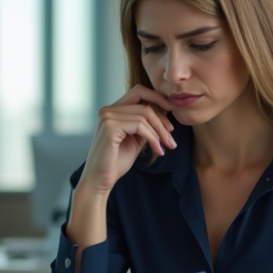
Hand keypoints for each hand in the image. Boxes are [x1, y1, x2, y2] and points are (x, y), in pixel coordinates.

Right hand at [65, 85, 175, 253]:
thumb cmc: (116, 162)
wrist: (101, 181)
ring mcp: (107, 117)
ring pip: (144, 115)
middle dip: (162, 121)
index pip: (139, 92)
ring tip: (167, 146)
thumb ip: (145, 125)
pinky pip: (140, 126)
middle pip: (145, 104)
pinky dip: (153, 137)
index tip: (172, 112)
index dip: (157, 98)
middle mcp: (108, 110)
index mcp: (112, 110)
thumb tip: (165, 113)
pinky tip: (157, 150)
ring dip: (160, 132)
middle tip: (171, 138)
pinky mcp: (109, 127)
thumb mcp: (135, 139)